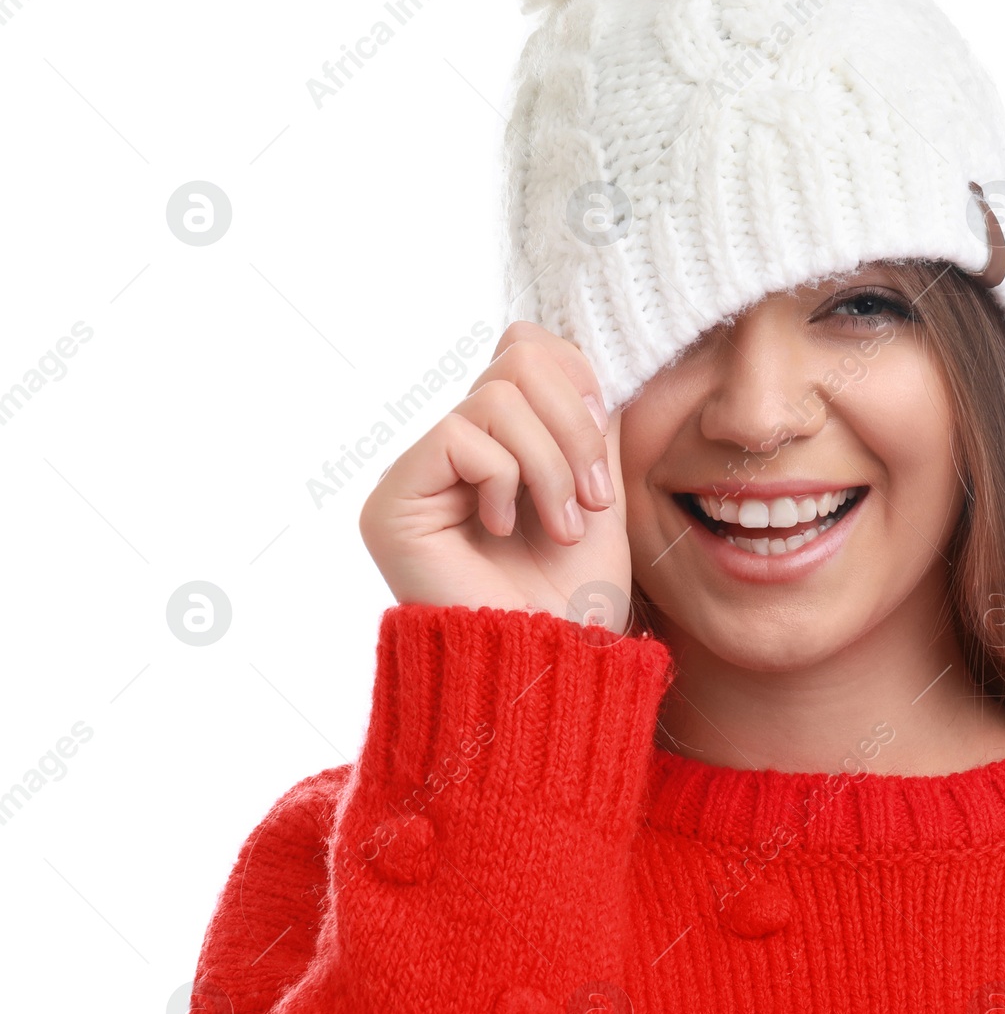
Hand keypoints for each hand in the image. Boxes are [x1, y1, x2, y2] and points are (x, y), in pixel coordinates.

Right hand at [359, 324, 630, 625]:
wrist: (555, 667)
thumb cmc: (578, 596)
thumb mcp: (598, 487)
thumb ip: (584, 418)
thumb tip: (576, 346)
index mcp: (500, 439)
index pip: (528, 347)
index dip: (579, 382)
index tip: (603, 452)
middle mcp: (451, 449)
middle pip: (517, 357)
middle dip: (575, 426)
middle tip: (592, 497)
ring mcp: (418, 473)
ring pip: (496, 395)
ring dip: (550, 465)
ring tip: (561, 525)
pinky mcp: (393, 501)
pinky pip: (460, 436)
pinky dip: (506, 481)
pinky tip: (506, 532)